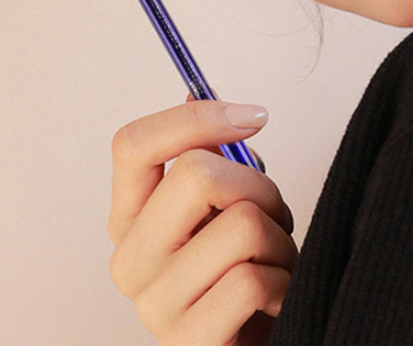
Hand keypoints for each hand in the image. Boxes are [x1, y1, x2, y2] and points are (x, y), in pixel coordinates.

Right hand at [108, 97, 297, 344]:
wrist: (259, 343)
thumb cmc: (245, 268)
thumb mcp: (225, 202)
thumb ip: (211, 154)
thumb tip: (195, 91)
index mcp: (129, 218)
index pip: (133, 144)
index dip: (196, 117)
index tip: (252, 116)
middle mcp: (130, 260)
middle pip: (195, 174)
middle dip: (257, 184)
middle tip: (271, 211)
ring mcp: (154, 307)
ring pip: (241, 224)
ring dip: (279, 239)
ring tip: (273, 261)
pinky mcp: (190, 344)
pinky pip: (252, 280)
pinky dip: (283, 282)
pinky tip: (275, 299)